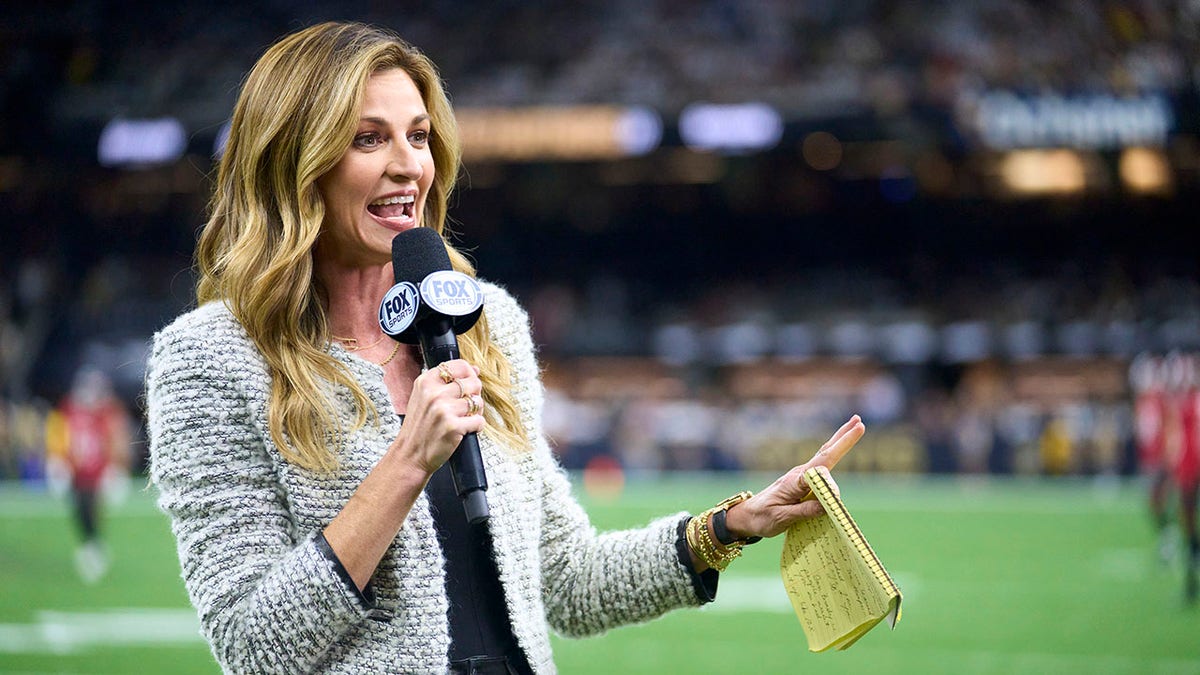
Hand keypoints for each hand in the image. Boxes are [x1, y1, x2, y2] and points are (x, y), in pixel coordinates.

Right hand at [389, 359, 484, 475]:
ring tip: (464, 419)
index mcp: (426, 382)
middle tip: (466, 407)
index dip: (469, 376)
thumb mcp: (424, 397)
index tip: (467, 386)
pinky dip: (476, 427)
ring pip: (478, 402)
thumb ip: (446, 382)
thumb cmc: (419, 427)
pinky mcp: (453, 426)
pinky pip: (479, 421)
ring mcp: (443, 409)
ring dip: (476, 412)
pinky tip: (465, 430)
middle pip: (473, 383)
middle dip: (475, 395)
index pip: (460, 366)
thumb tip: (475, 369)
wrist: (410, 455)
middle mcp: (434, 393)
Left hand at [725, 415, 864, 539]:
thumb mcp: (781, 518)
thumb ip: (804, 511)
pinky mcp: (803, 481)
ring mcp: (802, 476)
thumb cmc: (763, 517)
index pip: (819, 475)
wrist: (747, 515)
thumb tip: (827, 506)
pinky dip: (833, 452)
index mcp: (795, 482)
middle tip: (859, 421)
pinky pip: (822, 465)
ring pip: (825, 455)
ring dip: (841, 441)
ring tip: (856, 426)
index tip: (835, 500)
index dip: (831, 484)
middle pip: (825, 453)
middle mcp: (800, 474)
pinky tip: (839, 445)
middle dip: (842, 438)